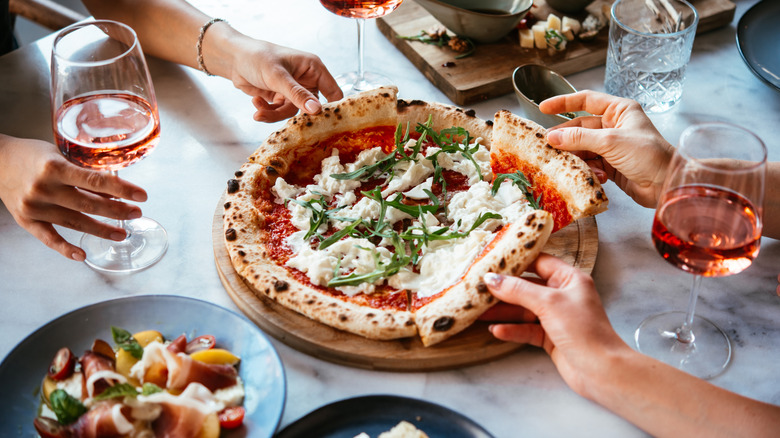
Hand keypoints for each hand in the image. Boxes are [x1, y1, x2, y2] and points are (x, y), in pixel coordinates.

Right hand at [0, 135, 146, 260]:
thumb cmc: (32, 155)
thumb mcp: (60, 156)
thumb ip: (84, 173)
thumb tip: (115, 189)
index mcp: (54, 167)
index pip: (95, 181)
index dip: (122, 189)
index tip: (142, 196)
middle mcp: (43, 188)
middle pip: (88, 205)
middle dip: (117, 211)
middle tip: (136, 214)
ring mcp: (34, 207)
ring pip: (74, 222)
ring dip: (101, 230)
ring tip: (122, 232)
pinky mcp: (26, 220)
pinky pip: (49, 238)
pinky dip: (65, 248)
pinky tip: (82, 254)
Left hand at [228, 39, 342, 122]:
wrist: (233, 59)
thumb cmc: (257, 57)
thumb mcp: (278, 76)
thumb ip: (297, 94)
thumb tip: (316, 110)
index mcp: (314, 69)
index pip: (334, 92)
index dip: (332, 108)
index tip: (326, 124)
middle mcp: (306, 81)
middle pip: (312, 107)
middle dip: (297, 116)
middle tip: (289, 126)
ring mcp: (293, 91)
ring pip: (292, 113)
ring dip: (274, 114)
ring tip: (259, 112)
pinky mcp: (280, 98)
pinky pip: (279, 113)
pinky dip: (267, 111)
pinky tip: (256, 103)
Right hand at [480, 253, 629, 396]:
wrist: (601, 370)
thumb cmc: (583, 330)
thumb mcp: (548, 303)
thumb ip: (517, 289)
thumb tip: (491, 278)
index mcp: (569, 279)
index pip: (539, 262)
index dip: (516, 261)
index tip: (491, 261)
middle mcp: (563, 296)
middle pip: (527, 287)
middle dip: (503, 290)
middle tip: (479, 289)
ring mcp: (556, 318)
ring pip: (524, 310)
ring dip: (503, 312)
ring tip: (480, 312)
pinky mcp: (551, 338)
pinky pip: (526, 329)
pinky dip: (512, 329)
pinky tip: (496, 331)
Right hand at [539, 90, 673, 207]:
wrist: (666, 183)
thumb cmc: (648, 155)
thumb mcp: (611, 142)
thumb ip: (580, 138)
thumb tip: (552, 136)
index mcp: (619, 110)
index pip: (586, 100)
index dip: (563, 103)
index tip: (543, 108)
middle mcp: (614, 125)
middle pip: (580, 128)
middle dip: (566, 138)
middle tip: (547, 146)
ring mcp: (612, 146)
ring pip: (582, 147)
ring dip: (577, 157)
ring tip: (569, 164)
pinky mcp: (610, 165)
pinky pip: (589, 163)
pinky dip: (588, 169)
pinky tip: (595, 176)